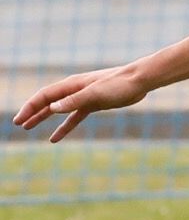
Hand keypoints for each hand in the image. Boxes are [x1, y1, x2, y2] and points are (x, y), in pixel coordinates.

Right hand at [12, 65, 147, 142]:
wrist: (139, 81)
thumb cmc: (118, 84)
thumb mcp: (95, 94)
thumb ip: (73, 101)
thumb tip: (52, 107)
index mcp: (72, 85)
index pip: (44, 96)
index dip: (30, 108)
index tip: (19, 120)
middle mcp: (74, 90)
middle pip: (48, 102)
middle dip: (32, 112)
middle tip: (18, 124)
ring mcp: (83, 97)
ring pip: (58, 110)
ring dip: (43, 118)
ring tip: (29, 128)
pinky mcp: (93, 104)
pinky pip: (74, 117)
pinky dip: (64, 126)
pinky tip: (55, 138)